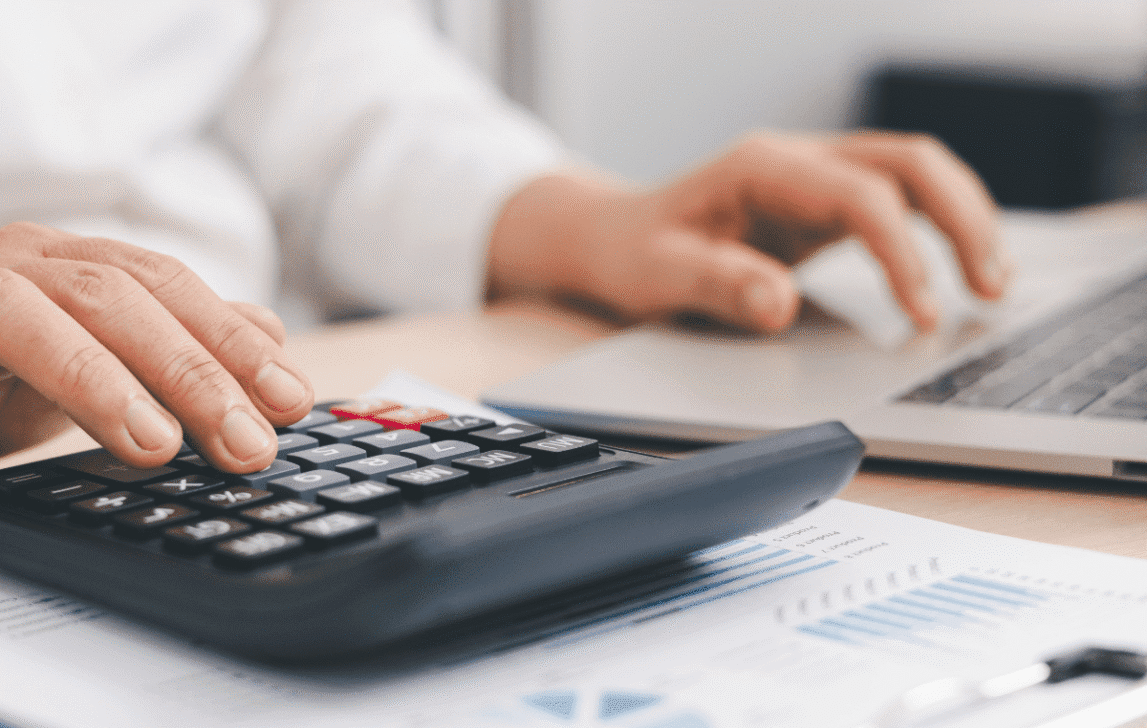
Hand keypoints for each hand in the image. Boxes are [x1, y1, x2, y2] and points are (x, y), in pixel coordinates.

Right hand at [0, 222, 312, 471]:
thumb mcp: (90, 361)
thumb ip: (169, 344)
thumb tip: (268, 333)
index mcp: (72, 265)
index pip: (169, 288)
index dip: (231, 340)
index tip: (292, 400)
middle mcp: (24, 258)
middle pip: (127, 294)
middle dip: (197, 369)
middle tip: (250, 445)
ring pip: (55, 308)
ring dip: (115, 378)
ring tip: (161, 447)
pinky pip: (1, 334)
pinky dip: (59, 379)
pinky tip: (98, 429)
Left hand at [488, 130, 1011, 330]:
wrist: (615, 236)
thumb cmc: (632, 252)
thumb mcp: (659, 275)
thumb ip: (718, 286)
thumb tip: (779, 304)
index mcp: (761, 167)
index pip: (859, 195)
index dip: (900, 252)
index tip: (921, 314)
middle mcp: (796, 161)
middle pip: (909, 163)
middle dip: (963, 220)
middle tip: (990, 290)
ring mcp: (814, 178)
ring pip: (916, 174)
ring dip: (964, 219)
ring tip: (993, 284)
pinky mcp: (822, 206)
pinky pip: (899, 202)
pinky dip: (938, 231)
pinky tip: (957, 272)